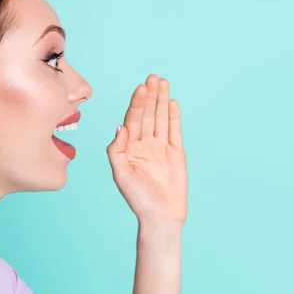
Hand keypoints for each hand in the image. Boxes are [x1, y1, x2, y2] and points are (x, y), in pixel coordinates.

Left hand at [106, 74, 187, 223]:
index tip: (140, 88)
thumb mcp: (120, 175)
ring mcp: (161, 147)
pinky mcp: (176, 153)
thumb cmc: (137, 198)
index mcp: (129, 147)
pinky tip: (172, 102)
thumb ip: (117, 150)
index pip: (133, 120)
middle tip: (152, 77)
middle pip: (147, 114)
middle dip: (149, 96)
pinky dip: (174, 117)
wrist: (160, 216)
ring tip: (162, 82)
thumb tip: (120, 127)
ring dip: (161, 100)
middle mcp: (144, 143)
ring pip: (161, 118)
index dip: (136, 103)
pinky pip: (175, 131)